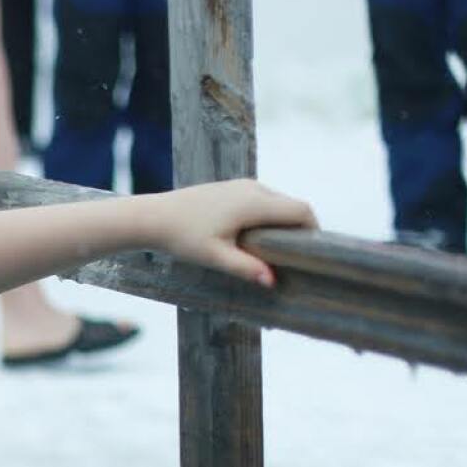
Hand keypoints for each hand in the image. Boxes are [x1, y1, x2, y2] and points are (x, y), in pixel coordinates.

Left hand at [147, 178, 318, 288]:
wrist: (152, 217)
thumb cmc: (182, 237)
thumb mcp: (214, 256)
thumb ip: (245, 267)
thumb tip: (272, 281)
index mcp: (254, 202)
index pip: (301, 211)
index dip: (313, 230)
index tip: (313, 253)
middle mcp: (253, 188)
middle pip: (292, 206)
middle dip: (299, 229)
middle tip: (297, 258)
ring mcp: (243, 185)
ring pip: (277, 202)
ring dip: (283, 223)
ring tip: (277, 251)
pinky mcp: (232, 188)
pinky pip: (262, 200)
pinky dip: (268, 217)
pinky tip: (258, 239)